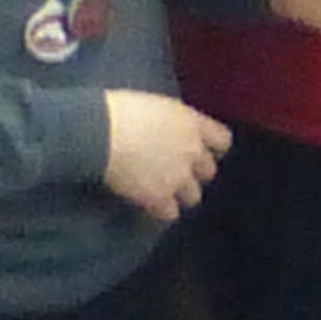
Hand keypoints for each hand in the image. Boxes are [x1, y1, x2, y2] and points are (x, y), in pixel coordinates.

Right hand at [101, 89, 230, 222]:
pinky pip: (171, 213)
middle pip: (209, 171)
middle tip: (176, 172)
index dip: (214, 148)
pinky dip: (161, 211)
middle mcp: (192, 151)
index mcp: (192, 123)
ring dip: (180, 195)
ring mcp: (178, 176)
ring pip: (194, 196)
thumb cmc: (118, 109)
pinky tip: (149, 205)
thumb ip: (172, 122)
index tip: (203, 151)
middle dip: (195, 173)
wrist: (98, 131)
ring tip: (162, 191)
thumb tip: (170, 130)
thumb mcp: (156, 106)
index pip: (222, 140)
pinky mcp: (159, 197)